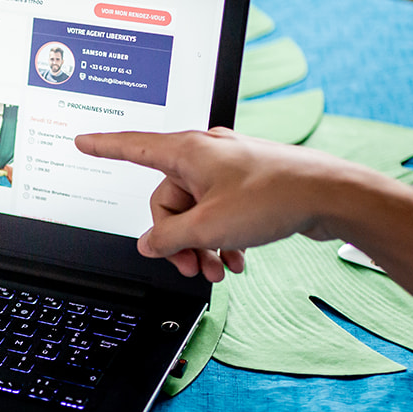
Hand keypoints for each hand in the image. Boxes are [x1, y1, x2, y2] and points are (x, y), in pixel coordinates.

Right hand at [75, 128, 389, 280]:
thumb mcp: (208, 227)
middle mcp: (206, 155)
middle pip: (167, 201)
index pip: (132, 147)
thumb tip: (150, 245)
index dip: (104, 147)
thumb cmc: (274, 197)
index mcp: (188, 152)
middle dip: (177, 239)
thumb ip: (169, 238)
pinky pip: (218, 213)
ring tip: (217, 270)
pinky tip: (237, 260)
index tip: (82, 142)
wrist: (330, 196)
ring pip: (195, 212)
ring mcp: (227, 169)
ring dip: (201, 245)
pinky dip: (222, 239)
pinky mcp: (247, 185)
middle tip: (192, 266)